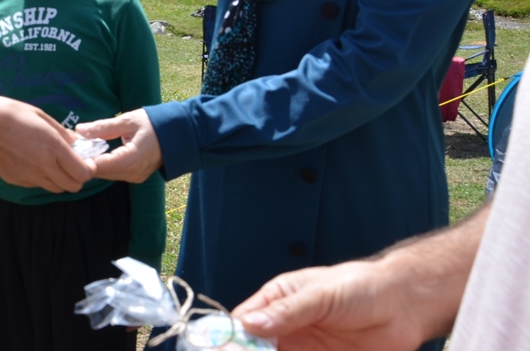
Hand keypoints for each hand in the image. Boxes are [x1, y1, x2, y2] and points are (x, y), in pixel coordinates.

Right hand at [0, 97, 90, 192]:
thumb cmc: (7, 113)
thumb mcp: (39, 115)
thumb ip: (61, 132)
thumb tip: (77, 142)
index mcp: (52, 147)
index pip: (83, 173)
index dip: (88, 169)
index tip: (85, 159)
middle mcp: (43, 166)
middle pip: (73, 186)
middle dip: (77, 177)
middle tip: (71, 163)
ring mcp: (29, 176)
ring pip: (56, 188)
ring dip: (59, 179)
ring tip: (51, 162)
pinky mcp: (16, 181)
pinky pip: (38, 185)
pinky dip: (42, 178)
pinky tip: (33, 162)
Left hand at [76, 109, 161, 182]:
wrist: (177, 134)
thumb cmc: (153, 123)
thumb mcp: (127, 120)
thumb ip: (103, 127)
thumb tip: (79, 130)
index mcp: (131, 159)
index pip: (99, 166)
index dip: (82, 158)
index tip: (70, 146)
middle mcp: (132, 173)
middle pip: (100, 172)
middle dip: (85, 160)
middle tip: (74, 144)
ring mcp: (135, 177)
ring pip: (105, 175)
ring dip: (93, 163)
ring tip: (83, 147)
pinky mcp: (135, 177)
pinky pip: (113, 174)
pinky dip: (103, 165)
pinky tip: (96, 152)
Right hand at [232, 261, 432, 350]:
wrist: (406, 307)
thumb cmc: (362, 286)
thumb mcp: (321, 294)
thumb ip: (287, 310)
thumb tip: (249, 323)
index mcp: (277, 300)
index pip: (243, 321)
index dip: (230, 337)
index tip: (225, 349)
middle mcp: (285, 328)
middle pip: (255, 347)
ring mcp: (303, 349)